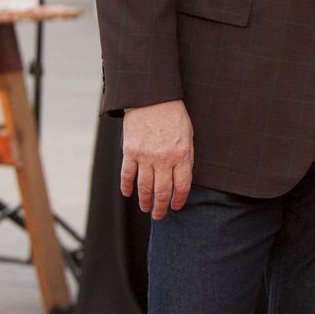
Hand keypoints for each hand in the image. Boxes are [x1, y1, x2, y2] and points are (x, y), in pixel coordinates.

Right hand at [121, 100, 193, 219]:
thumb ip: (185, 157)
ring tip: (146, 208)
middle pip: (163, 191)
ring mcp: (145, 157)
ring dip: (145, 201)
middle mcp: (164, 159)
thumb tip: (181, 179)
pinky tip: (127, 193)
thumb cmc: (173, 115)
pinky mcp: (130, 152)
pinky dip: (126, 186)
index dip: (179, 200)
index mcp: (182, 155)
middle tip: (159, 215)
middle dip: (161, 207)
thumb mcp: (188, 136)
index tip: (175, 207)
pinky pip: (127, 175)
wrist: (152, 97)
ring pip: (144, 187)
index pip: (182, 186)